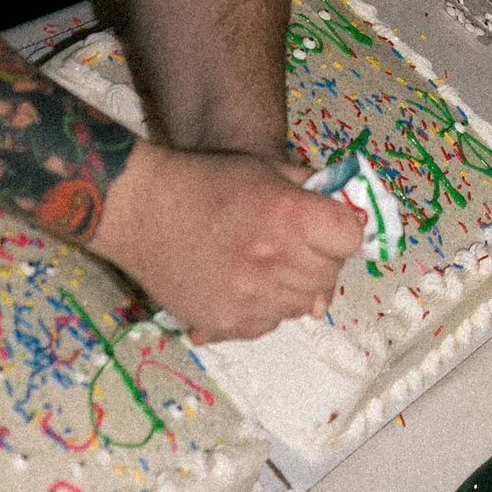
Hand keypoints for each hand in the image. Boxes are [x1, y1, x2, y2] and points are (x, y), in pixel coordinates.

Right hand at [94, 141, 363, 341]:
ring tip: (261, 263)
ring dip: (292, 286)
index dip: (341, 231)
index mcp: (291, 217)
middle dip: (318, 260)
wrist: (140, 210)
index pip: (351, 238)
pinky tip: (240, 283)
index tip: (325, 227)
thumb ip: (311, 190)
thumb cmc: (205, 180)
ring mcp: (252, 299)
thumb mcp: (266, 167)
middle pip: (328, 276)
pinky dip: (263, 308)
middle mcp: (276, 262)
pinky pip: (269, 324)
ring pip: (301, 305)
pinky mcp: (227, 323)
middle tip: (288, 244)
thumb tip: (345, 215)